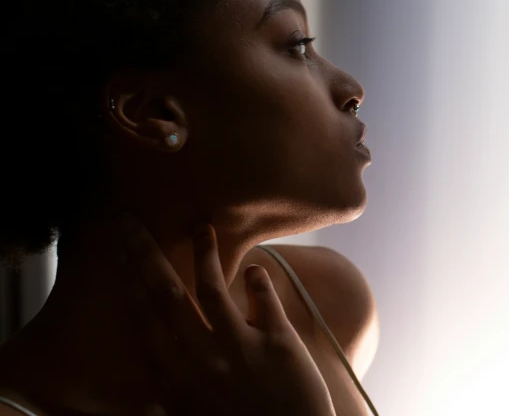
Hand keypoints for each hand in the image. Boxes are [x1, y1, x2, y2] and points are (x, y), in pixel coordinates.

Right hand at [118, 214, 334, 415]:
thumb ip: (170, 401)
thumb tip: (145, 404)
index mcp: (179, 377)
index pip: (145, 320)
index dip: (130, 282)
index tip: (119, 252)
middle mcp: (204, 358)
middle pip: (168, 295)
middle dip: (146, 254)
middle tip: (131, 221)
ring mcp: (242, 348)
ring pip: (214, 290)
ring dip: (204, 254)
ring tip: (201, 226)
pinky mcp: (279, 345)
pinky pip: (266, 303)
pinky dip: (259, 282)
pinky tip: (254, 267)